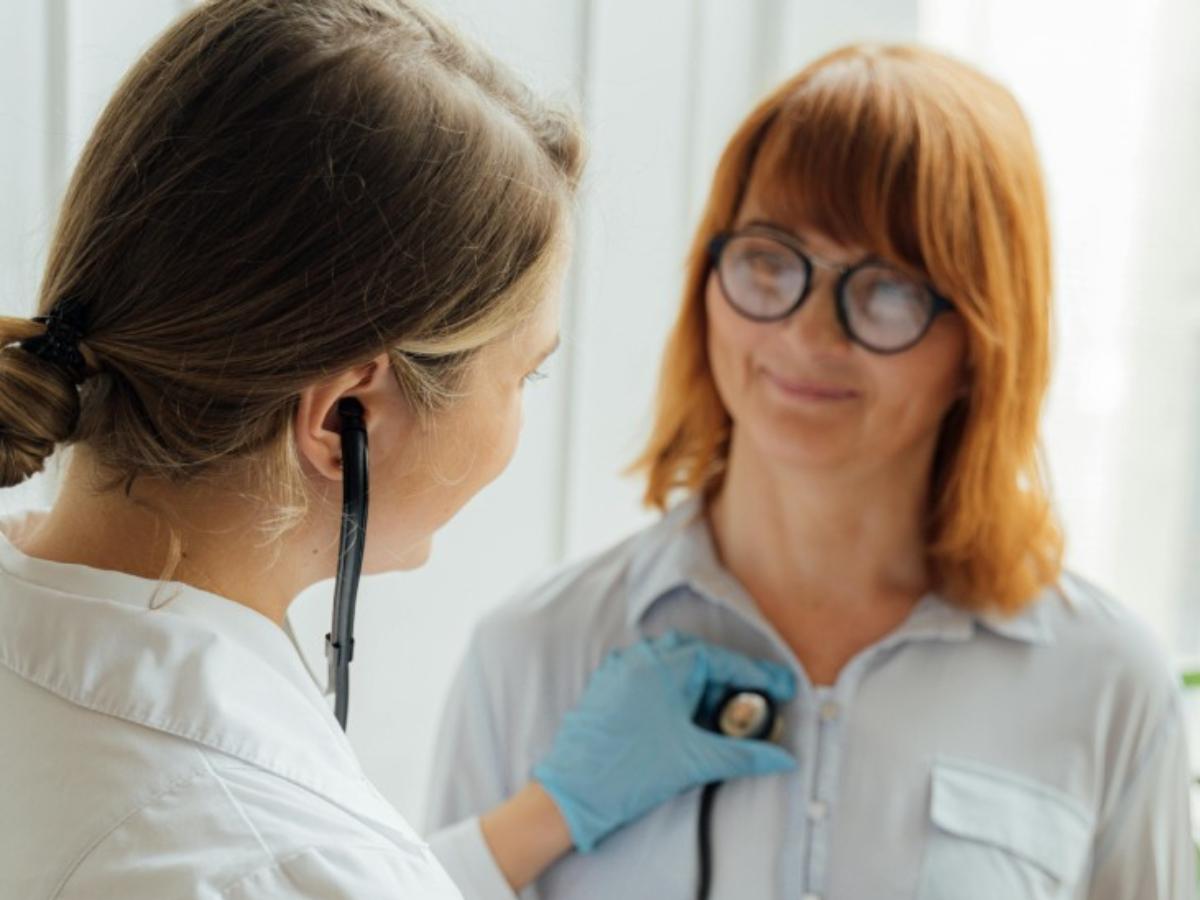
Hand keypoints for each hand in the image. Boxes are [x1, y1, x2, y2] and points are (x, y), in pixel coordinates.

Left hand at [532, 631, 796, 851]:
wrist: (573, 794)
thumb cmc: (629, 772)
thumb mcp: (695, 761)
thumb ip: (743, 755)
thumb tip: (783, 758)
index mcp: (664, 666)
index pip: (721, 660)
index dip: (756, 675)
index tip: (782, 688)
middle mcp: (639, 659)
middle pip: (696, 655)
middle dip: (725, 677)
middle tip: (748, 703)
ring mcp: (618, 671)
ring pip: (669, 663)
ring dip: (696, 683)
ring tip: (715, 715)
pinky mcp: (605, 687)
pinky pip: (646, 674)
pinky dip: (670, 689)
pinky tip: (681, 717)